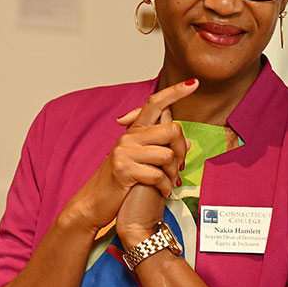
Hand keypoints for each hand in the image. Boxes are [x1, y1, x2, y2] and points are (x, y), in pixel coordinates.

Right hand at [59, 78, 195, 234]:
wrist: (93, 203)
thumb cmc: (118, 183)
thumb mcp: (139, 162)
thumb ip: (161, 148)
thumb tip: (188, 142)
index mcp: (133, 132)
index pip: (155, 103)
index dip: (175, 92)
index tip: (194, 83)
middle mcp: (128, 137)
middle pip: (172, 129)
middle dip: (181, 151)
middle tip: (178, 167)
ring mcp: (125, 152)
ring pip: (168, 154)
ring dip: (172, 173)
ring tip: (168, 183)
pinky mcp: (124, 170)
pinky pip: (158, 174)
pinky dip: (165, 186)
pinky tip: (162, 192)